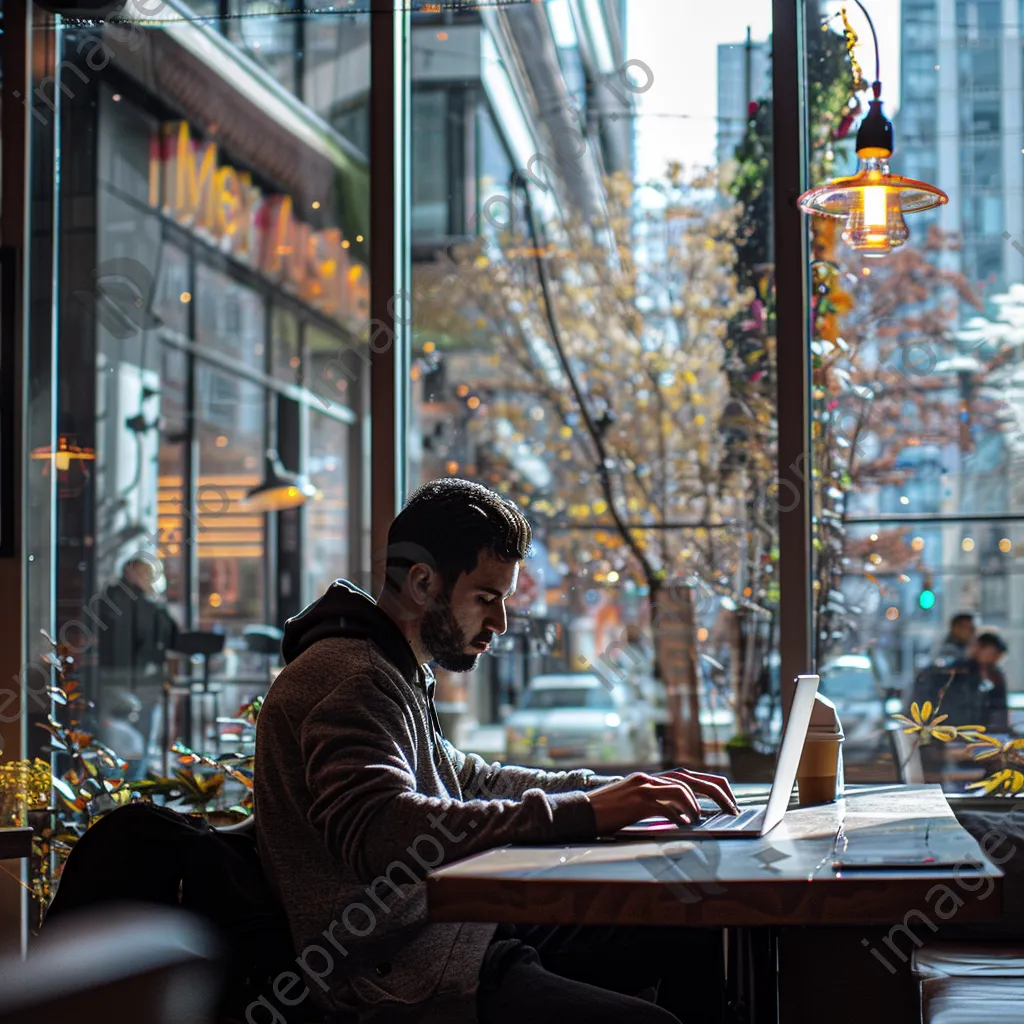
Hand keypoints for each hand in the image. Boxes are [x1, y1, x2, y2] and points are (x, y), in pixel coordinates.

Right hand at [586, 770, 738, 834]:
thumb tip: (686, 816)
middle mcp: (651, 778)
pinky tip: (687, 823)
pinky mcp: (637, 798)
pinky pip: (666, 802)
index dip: (712, 786)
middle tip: (732, 808)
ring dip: (700, 802)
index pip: (689, 776)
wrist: (582, 811)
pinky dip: (680, 812)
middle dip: (717, 791)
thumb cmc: (609, 813)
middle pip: (692, 778)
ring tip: (709, 816)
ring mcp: (644, 786)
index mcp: (653, 780)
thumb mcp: (637, 805)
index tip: (727, 800)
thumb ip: (658, 805)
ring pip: (682, 787)